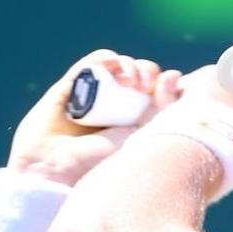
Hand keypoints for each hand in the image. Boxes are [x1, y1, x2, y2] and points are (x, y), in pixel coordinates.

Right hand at [7, 50, 182, 185]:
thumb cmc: (104, 164)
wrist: (57, 172)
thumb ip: (163, 110)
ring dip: (131, 66)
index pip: (163, 92)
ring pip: (120, 67)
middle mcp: (120, 108)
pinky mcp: (71, 87)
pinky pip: (92, 64)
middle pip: (143, 76)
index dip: (168, 84)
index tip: (171, 85)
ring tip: (130, 82)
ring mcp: (96, 97)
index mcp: (142, 123)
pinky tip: (113, 65)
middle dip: (149, 73)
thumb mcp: (144, 138)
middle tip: (146, 86)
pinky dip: (106, 59)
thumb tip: (175, 75)